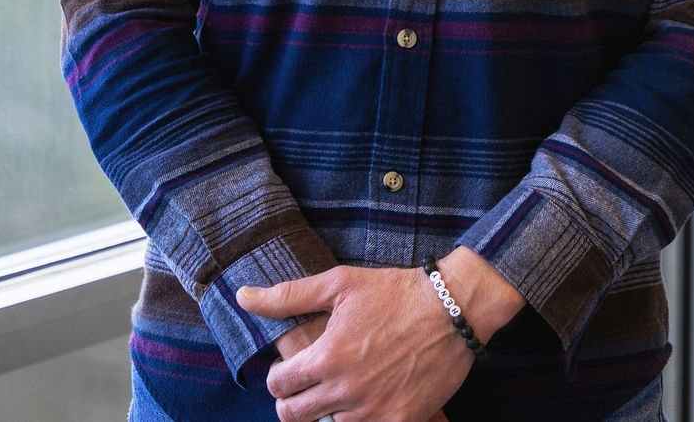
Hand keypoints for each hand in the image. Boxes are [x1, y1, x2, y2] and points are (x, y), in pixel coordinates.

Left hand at [237, 265, 468, 421]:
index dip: (279, 376)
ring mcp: (372, 412)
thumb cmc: (393, 291)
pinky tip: (368, 396)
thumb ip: (287, 296)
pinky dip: (360, 419)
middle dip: (293, 400)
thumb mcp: (339, 284)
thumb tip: (243, 296)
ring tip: (342, 385)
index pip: (279, 386)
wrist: (450, 309)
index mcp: (326, 357)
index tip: (291, 367)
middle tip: (307, 383)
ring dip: (328, 409)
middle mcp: (344, 391)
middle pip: (295, 416)